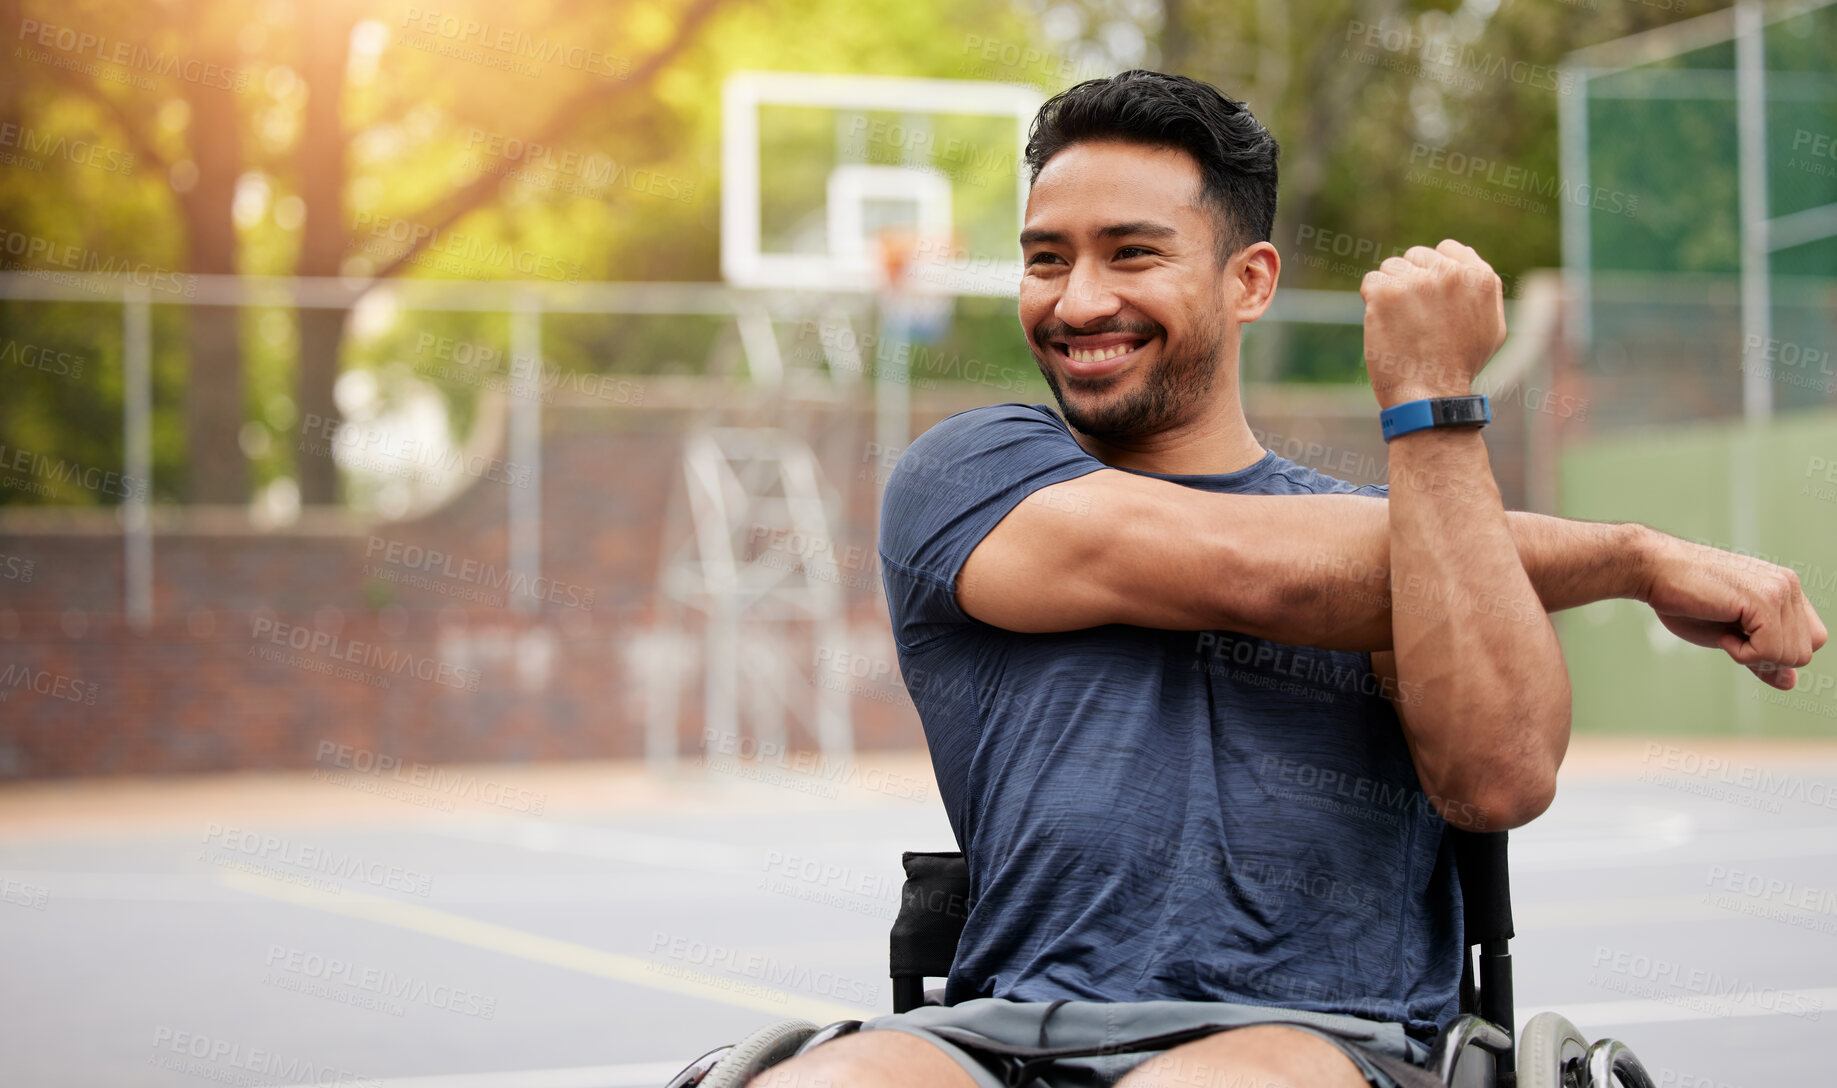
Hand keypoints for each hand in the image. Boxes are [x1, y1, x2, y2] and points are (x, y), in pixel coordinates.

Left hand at [1360, 240, 1507, 407]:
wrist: (1431, 395)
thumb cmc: (1460, 367)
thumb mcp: (1492, 329)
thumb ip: (1484, 292)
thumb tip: (1469, 265)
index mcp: (1480, 278)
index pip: (1449, 249)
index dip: (1433, 272)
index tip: (1429, 298)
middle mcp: (1451, 273)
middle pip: (1417, 257)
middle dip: (1411, 281)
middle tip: (1415, 318)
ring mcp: (1418, 281)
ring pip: (1391, 268)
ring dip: (1390, 291)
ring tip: (1402, 325)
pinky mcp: (1387, 292)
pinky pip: (1371, 282)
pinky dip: (1371, 302)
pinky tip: (1384, 325)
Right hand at [1637, 533, 1827, 688]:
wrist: (1655, 572)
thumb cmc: (1685, 600)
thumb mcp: (1730, 635)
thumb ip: (1763, 656)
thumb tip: (1790, 682)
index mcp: (1785, 590)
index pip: (1811, 639)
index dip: (1779, 653)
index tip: (1742, 641)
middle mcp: (1789, 587)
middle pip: (1805, 651)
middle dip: (1768, 659)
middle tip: (1732, 640)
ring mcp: (1779, 591)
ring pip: (1793, 655)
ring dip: (1754, 657)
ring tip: (1725, 634)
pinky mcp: (1764, 600)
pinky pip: (1770, 651)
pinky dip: (1744, 654)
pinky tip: (1722, 634)